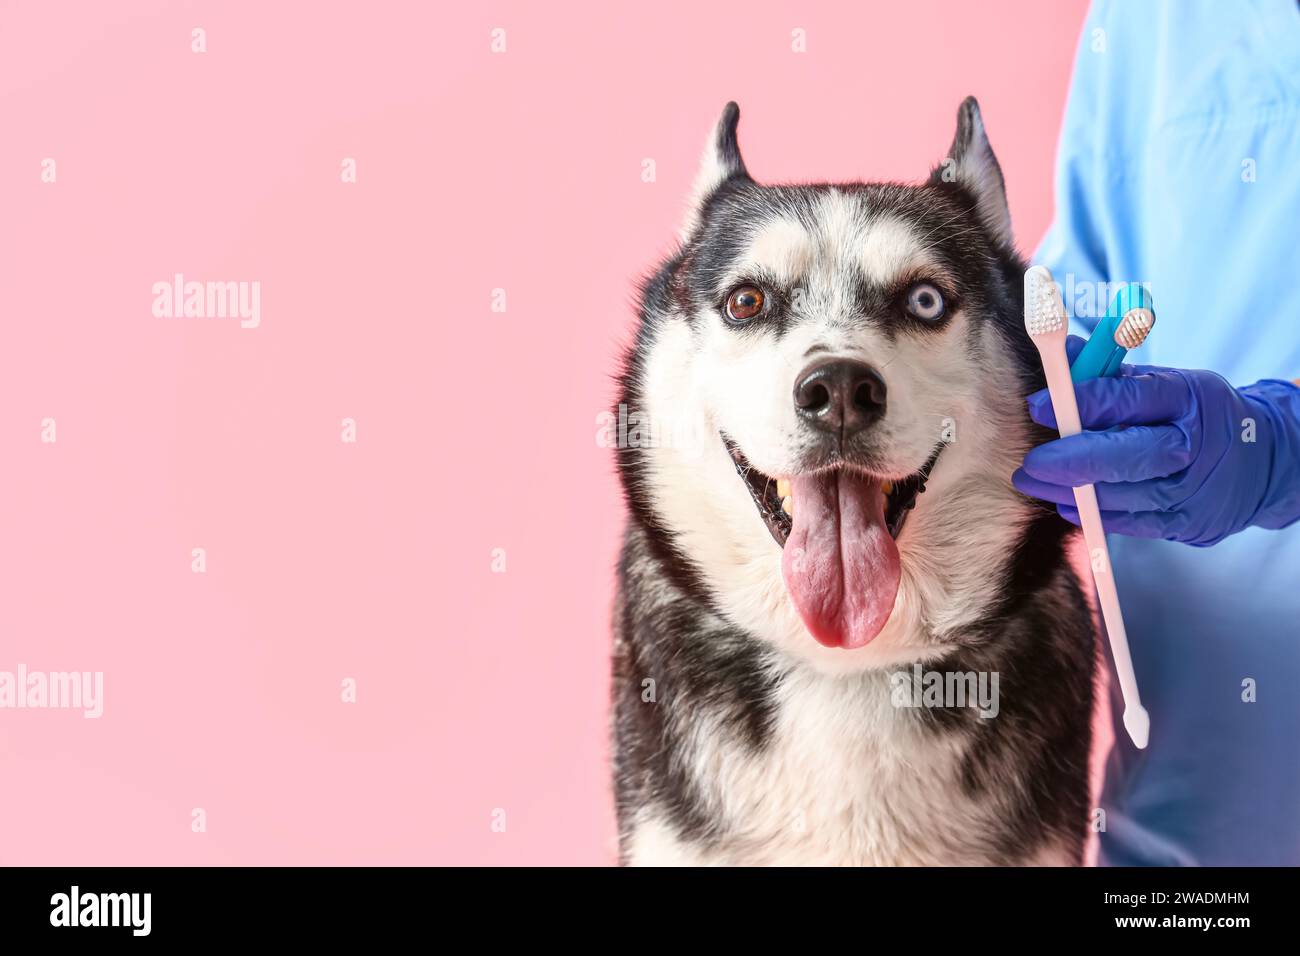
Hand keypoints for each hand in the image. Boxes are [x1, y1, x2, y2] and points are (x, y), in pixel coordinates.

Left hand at [1013, 336, 1299, 545]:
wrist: (1261, 460)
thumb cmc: (1193, 416)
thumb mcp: (1163, 383)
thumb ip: (1109, 374)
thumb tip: (1063, 354)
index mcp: (1187, 398)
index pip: (1128, 398)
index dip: (1079, 403)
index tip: (1038, 405)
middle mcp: (1192, 445)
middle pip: (1126, 456)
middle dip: (1070, 461)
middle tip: (1030, 463)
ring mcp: (1193, 490)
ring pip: (1121, 495)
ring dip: (1069, 490)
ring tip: (1032, 481)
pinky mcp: (1188, 524)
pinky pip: (1131, 523)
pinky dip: (1094, 514)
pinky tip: (1066, 502)